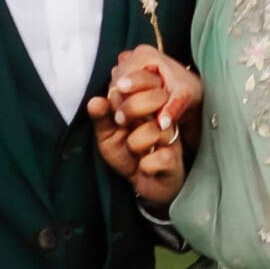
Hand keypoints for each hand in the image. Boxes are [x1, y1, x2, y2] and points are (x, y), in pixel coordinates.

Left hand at [87, 49, 201, 206]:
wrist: (144, 185)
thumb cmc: (127, 154)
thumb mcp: (107, 134)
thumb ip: (102, 117)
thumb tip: (95, 101)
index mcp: (149, 106)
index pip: (146, 83)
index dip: (129, 89)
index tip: (117, 100)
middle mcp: (163, 118)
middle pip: (156, 99)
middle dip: (131, 110)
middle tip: (121, 124)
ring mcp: (172, 139)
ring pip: (153, 130)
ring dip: (135, 144)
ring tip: (135, 152)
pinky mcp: (174, 160)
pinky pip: (158, 158)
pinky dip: (146, 166)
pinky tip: (145, 167)